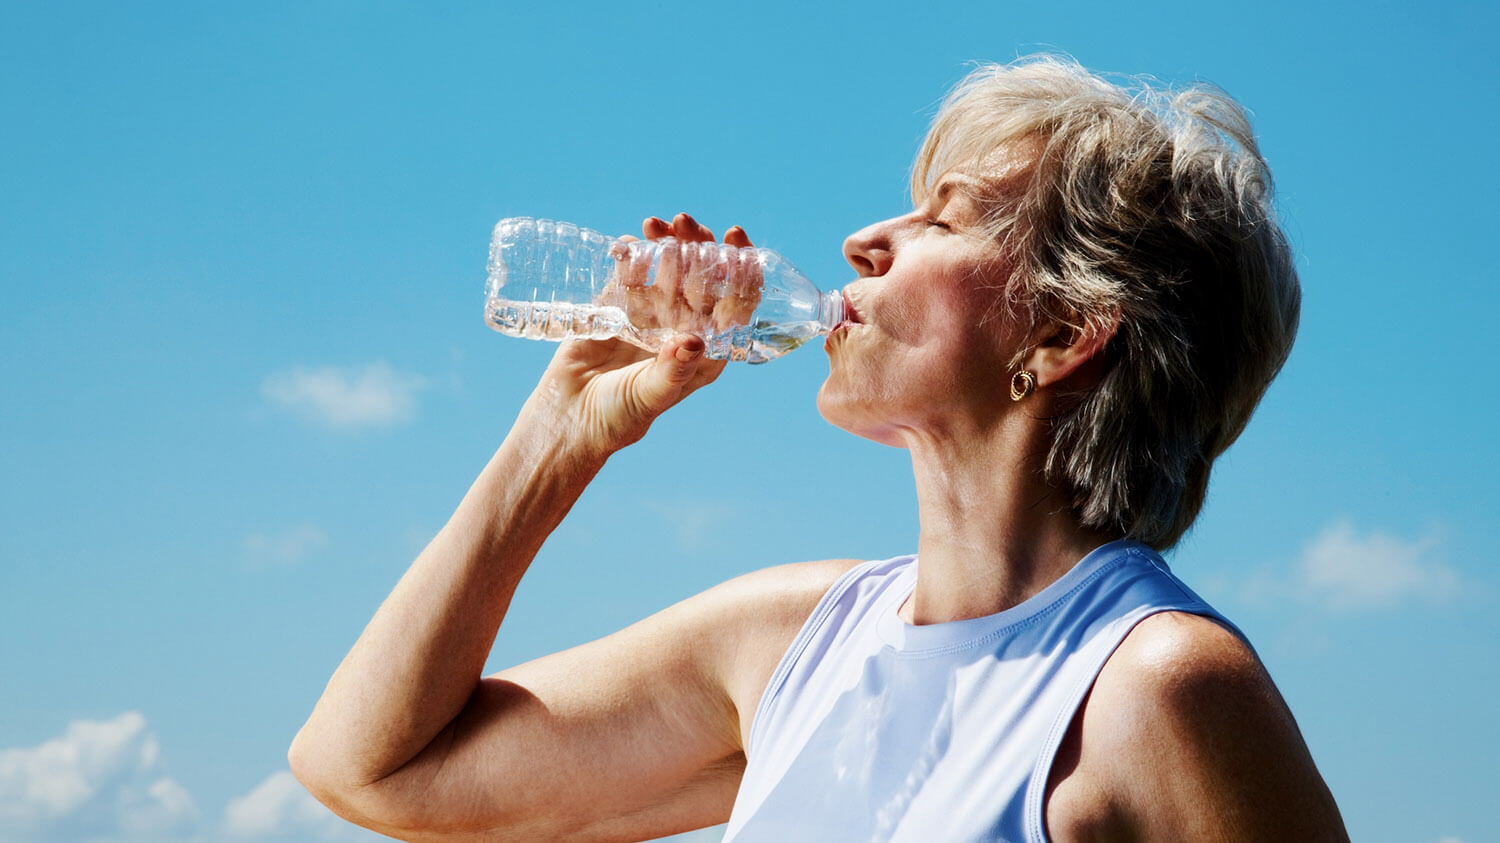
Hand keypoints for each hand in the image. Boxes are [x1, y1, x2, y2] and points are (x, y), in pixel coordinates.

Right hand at [530, 213, 755, 454]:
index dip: (740, 273)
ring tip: (656, 225)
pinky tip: (628, 242)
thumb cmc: (619, 417)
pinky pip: (630, 272)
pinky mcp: (617, 306)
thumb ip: (673, 370)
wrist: (569, 418)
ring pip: (668, 269)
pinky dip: (630, 254)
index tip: (734, 242)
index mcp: (705, 350)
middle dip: (699, 247)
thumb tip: (695, 341)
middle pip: (702, 279)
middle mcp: (683, 327)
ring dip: (667, 244)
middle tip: (688, 224)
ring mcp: (652, 314)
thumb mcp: (650, 395)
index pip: (734, 305)